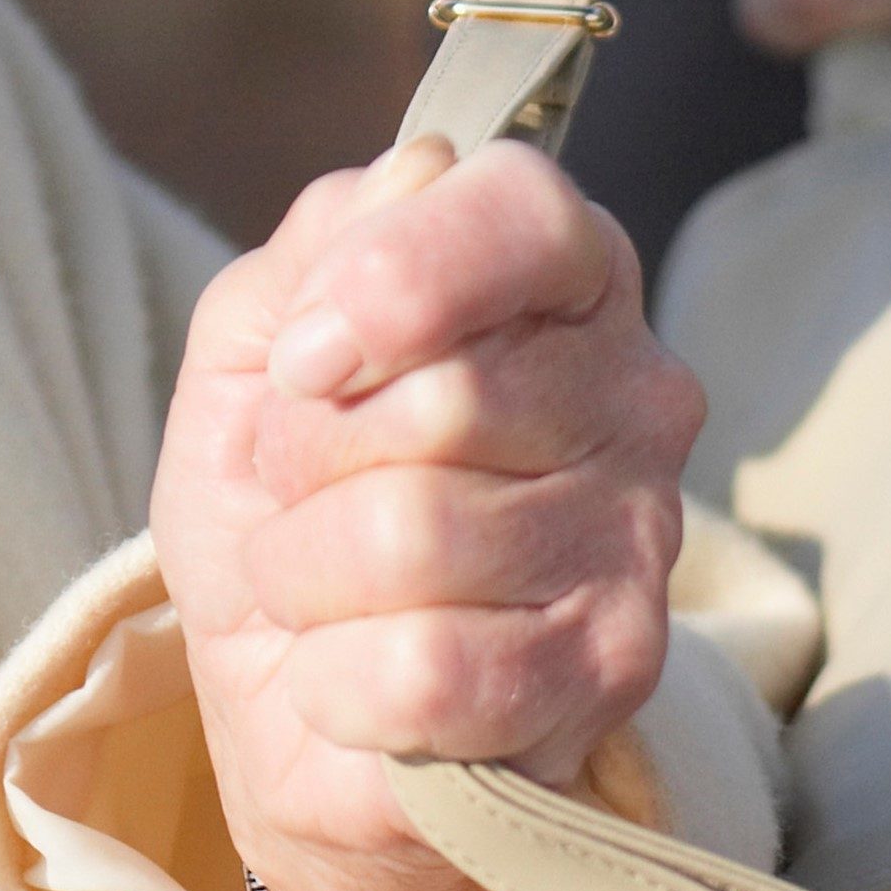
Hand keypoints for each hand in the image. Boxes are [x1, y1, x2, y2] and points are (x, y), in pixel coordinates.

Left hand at [151, 136, 702, 890]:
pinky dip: (335, 684)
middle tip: (301, 501)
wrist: (294, 712)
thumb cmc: (285, 512)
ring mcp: (639, 538)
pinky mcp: (613, 673)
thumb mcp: (250, 358)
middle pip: (442, 396)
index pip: (520, 211)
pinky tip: (354, 683)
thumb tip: (412, 178)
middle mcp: (634, 392)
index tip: (301, 362)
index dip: (389, 282)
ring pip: (412, 537)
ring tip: (322, 597)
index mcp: (558, 279)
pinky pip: (425, 670)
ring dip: (303, 579)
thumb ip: (314, 250)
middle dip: (306, 459)